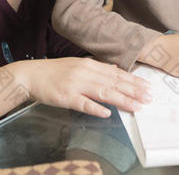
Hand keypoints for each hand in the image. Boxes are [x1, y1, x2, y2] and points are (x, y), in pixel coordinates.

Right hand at [9, 57, 151, 117]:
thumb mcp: (77, 64)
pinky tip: (107, 113)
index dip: (132, 80)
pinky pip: (83, 103)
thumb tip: (115, 69)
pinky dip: (96, 108)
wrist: (30, 75)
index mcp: (88, 64)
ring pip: (103, 92)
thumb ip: (96, 67)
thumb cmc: (53, 72)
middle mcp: (84, 73)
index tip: (146, 86)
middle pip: (113, 82)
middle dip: (133, 90)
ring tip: (136, 106)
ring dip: (122, 99)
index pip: (115, 73)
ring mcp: (75, 85)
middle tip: (149, 97)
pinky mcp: (65, 97)